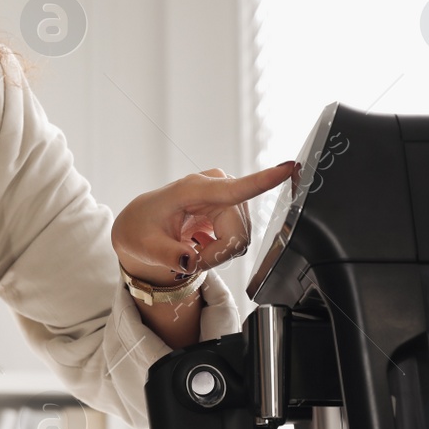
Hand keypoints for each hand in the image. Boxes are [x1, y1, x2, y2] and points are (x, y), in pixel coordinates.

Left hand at [111, 162, 298, 286]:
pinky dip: (220, 250)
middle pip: (238, 234)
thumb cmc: (140, 229)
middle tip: (190, 259)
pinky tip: (202, 243)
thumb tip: (190, 261)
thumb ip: (167, 255)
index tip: (287, 167)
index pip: (233, 188)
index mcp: (192, 189)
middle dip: (216, 255)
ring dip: (218, 253)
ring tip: (192, 249)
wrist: (141, 224)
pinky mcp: (233, 206)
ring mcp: (227, 195)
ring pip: (241, 239)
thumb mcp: (144, 246)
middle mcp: (215, 186)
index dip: (262, 181)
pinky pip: (239, 238)